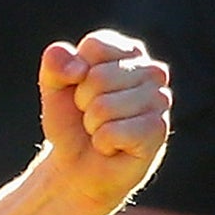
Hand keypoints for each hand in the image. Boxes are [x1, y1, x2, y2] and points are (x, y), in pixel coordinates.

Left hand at [38, 30, 170, 210]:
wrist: (79, 168)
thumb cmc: (72, 123)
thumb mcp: (53, 86)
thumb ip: (55, 62)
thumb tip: (77, 66)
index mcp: (128, 51)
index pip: (94, 46)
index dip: (76, 73)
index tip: (81, 90)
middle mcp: (152, 71)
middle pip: (98, 77)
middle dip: (83, 103)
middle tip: (93, 117)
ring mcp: (160, 100)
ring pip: (103, 106)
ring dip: (93, 125)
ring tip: (103, 131)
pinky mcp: (158, 130)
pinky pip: (113, 132)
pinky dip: (103, 143)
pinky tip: (114, 147)